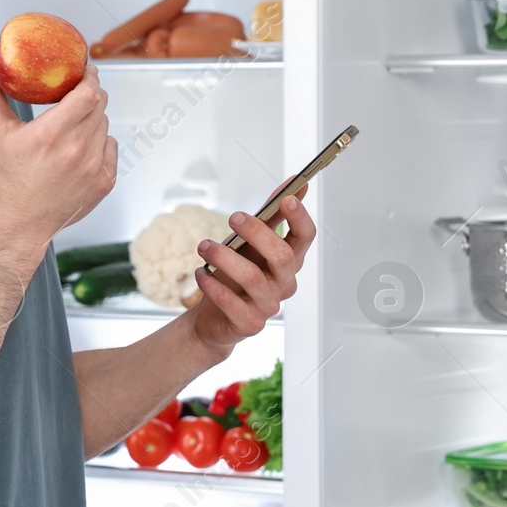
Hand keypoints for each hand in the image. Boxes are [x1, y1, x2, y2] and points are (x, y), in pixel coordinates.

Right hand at [0, 49, 116, 261]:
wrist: (19, 220)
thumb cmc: (7, 174)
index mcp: (51, 134)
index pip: (88, 93)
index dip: (90, 77)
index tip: (84, 70)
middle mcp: (77, 150)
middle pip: (100, 105)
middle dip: (91, 93)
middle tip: (79, 90)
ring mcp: (94, 168)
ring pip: (105, 125)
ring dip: (93, 118)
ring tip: (73, 123)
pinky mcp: (104, 182)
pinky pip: (111, 147)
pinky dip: (99, 142)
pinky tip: (80, 147)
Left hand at [188, 183, 314, 354]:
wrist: (214, 317)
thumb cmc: (235, 274)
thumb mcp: (250, 241)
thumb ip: (271, 213)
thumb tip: (293, 182)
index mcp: (288, 260)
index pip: (305, 237)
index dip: (300, 218)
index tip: (287, 198)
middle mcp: (284, 283)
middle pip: (283, 256)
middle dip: (257, 233)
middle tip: (233, 217)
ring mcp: (270, 305)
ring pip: (253, 278)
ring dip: (225, 257)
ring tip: (204, 247)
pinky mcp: (251, 324)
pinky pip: (232, 303)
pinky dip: (213, 286)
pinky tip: (201, 274)